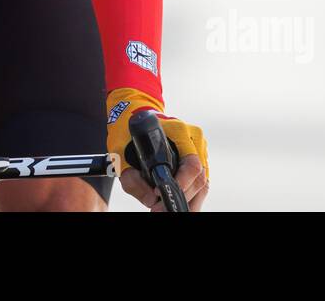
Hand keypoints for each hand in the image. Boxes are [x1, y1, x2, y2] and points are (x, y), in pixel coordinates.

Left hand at [105, 88, 208, 211]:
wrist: (133, 114)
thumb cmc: (128, 132)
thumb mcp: (121, 154)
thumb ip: (133, 181)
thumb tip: (152, 202)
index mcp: (180, 131)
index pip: (191, 164)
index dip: (180, 185)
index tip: (160, 195)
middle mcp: (194, 138)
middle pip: (200, 178)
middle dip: (181, 198)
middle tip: (160, 210)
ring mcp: (199, 148)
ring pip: (203, 183)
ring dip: (188, 201)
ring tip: (168, 209)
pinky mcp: (197, 157)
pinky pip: (200, 181)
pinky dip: (190, 195)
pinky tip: (177, 203)